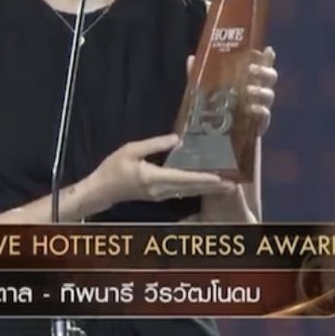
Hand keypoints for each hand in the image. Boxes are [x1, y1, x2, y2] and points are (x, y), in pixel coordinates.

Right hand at [86, 134, 237, 209]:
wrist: (101, 190)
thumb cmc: (113, 168)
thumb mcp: (131, 150)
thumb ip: (155, 144)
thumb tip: (178, 139)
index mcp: (153, 178)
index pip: (183, 178)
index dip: (202, 178)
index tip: (220, 177)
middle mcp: (160, 190)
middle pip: (190, 189)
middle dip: (212, 187)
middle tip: (232, 184)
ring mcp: (160, 195)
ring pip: (188, 192)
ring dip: (206, 189)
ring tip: (224, 185)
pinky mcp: (158, 196)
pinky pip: (181, 192)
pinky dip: (195, 188)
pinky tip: (205, 185)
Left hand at [187, 45, 278, 134]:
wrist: (216, 137)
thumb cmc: (215, 108)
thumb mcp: (205, 89)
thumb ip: (199, 74)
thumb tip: (191, 58)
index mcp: (248, 78)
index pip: (262, 64)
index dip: (267, 57)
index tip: (265, 50)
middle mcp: (258, 90)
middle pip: (270, 76)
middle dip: (264, 71)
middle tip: (250, 69)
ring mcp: (261, 107)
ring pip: (269, 95)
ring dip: (260, 91)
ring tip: (248, 90)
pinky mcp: (259, 124)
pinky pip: (265, 115)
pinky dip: (260, 110)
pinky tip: (251, 108)